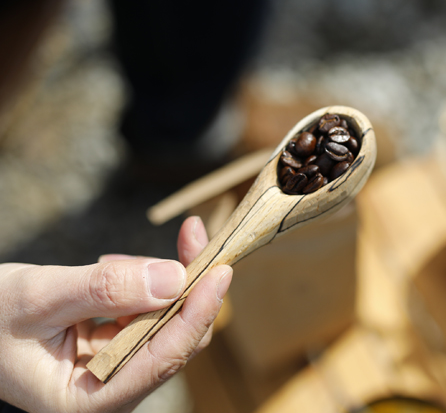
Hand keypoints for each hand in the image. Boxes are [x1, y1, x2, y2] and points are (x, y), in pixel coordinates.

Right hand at [0, 216, 230, 412]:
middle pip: (176, 338)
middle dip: (188, 283)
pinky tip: (111, 267)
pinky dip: (140, 284)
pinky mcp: (115, 351)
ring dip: (160, 278)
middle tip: (194, 233)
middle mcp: (110, 394)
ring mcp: (115, 373)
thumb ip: (105, 290)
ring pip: (166, 320)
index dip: (198, 312)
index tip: (220, 270)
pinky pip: (146, 313)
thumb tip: (174, 279)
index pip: (164, 357)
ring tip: (116, 259)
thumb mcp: (40, 297)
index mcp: (88, 402)